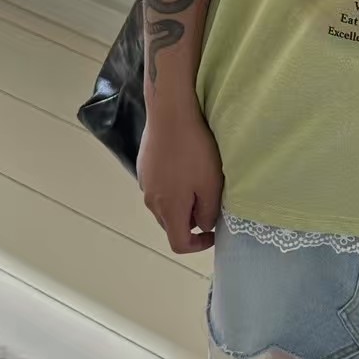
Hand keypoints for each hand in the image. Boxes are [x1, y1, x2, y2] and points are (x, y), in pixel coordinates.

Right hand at [137, 104, 223, 253]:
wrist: (170, 113)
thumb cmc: (194, 149)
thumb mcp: (211, 183)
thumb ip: (208, 212)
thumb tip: (203, 226)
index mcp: (168, 209)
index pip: (179, 243)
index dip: (199, 245)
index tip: (215, 233)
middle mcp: (151, 200)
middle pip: (171, 225)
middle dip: (191, 223)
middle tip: (210, 204)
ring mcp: (144, 182)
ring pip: (164, 205)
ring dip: (182, 204)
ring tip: (199, 183)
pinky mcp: (143, 166)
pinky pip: (159, 187)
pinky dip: (172, 188)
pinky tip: (184, 166)